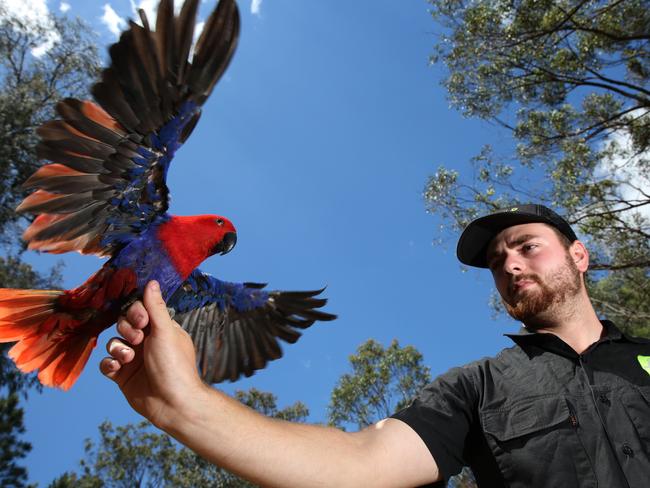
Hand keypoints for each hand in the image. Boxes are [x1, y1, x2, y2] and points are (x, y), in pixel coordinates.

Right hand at [100, 280, 207, 428]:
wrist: (172, 403)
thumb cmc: (174, 365)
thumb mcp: (165, 331)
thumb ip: (155, 307)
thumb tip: (152, 282)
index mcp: (161, 329)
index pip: (140, 310)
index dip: (136, 312)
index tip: (142, 320)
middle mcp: (147, 342)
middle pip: (123, 324)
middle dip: (126, 329)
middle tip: (137, 340)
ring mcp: (134, 359)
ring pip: (113, 343)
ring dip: (117, 349)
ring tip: (128, 359)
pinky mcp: (122, 376)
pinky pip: (106, 363)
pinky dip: (109, 364)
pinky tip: (118, 369)